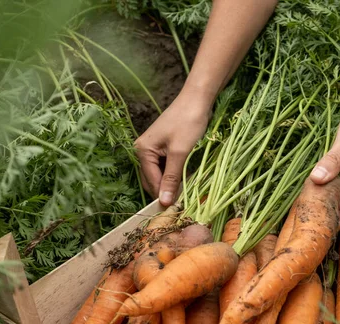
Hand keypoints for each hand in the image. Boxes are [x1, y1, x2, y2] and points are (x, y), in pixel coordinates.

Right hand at [135, 87, 212, 205]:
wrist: (198, 99)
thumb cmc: (188, 122)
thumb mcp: (180, 152)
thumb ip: (172, 177)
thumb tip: (164, 202)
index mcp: (142, 151)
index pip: (151, 181)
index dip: (164, 195)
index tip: (178, 209)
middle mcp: (143, 150)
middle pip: (153, 179)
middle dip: (166, 191)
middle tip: (182, 204)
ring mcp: (154, 148)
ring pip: (161, 174)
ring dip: (172, 183)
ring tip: (186, 194)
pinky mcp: (165, 146)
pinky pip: (167, 166)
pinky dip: (175, 174)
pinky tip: (186, 180)